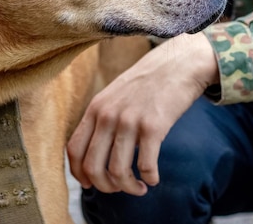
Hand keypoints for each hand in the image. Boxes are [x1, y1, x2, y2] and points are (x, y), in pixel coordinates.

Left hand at [67, 32, 219, 195]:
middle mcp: (108, 115)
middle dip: (106, 187)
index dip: (80, 174)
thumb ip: (103, 119)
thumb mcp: (115, 95)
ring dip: (130, 188)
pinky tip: (154, 178)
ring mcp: (130, 121)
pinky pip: (146, 166)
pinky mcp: (154, 126)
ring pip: (118, 172)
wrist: (178, 64)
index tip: (91, 185)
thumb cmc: (148, 83)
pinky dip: (150, 179)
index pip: (74, 150)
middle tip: (120, 189)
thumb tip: (96, 155)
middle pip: (93, 167)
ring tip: (140, 187)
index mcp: (96, 108)